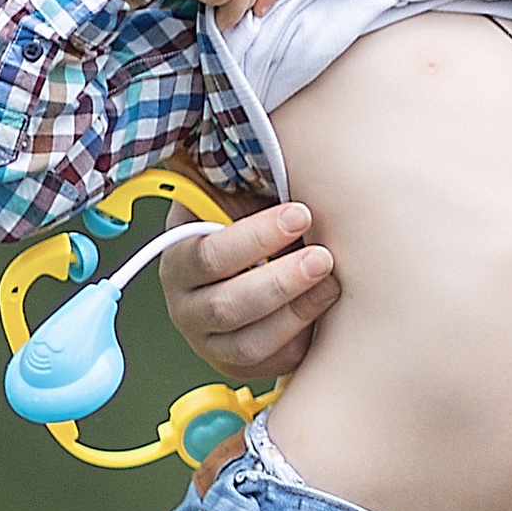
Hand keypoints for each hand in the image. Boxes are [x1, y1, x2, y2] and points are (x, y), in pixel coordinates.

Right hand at [160, 200, 339, 381]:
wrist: (254, 266)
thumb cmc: (252, 227)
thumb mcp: (241, 199)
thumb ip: (246, 184)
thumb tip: (266, 145)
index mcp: (181, 257)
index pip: (208, 255)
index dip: (255, 237)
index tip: (299, 215)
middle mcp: (187, 305)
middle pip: (228, 306)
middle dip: (280, 282)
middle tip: (322, 256)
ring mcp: (211, 341)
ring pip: (250, 342)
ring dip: (296, 312)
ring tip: (331, 283)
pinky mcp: (239, 364)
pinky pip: (271, 362)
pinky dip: (300, 339)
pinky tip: (323, 310)